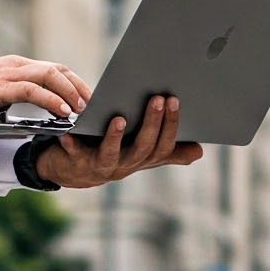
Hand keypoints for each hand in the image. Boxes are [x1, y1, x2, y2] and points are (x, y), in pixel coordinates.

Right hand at [0, 56, 90, 122]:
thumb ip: (17, 94)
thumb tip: (39, 105)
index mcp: (15, 65)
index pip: (53, 68)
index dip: (74, 81)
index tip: (87, 97)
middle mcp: (15, 65)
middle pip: (58, 69)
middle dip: (79, 85)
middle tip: (92, 104)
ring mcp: (8, 74)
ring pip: (50, 76)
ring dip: (71, 92)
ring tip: (82, 109)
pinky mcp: (0, 88)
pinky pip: (34, 91)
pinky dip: (52, 100)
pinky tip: (63, 112)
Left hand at [35, 96, 203, 187]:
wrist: (73, 172)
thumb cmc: (111, 154)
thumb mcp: (142, 153)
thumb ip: (169, 152)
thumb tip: (200, 152)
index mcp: (142, 159)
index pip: (163, 146)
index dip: (171, 125)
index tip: (174, 100)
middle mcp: (125, 165)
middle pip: (143, 147)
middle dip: (152, 123)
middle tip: (157, 99)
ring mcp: (101, 166)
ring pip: (112, 154)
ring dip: (115, 137)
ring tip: (119, 119)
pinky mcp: (77, 162)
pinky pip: (75, 153)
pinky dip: (73, 143)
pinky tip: (70, 131)